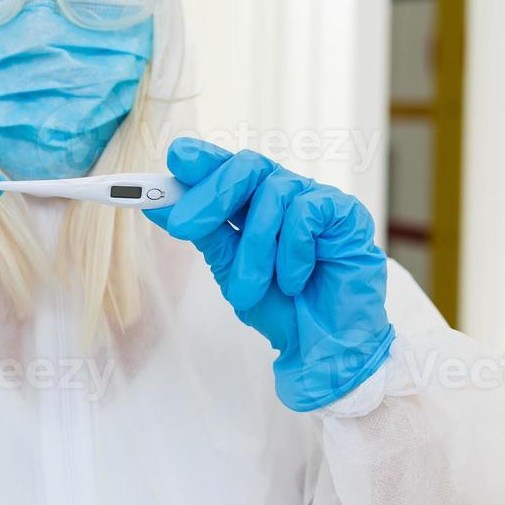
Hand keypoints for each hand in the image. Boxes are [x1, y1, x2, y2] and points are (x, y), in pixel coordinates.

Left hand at [143, 137, 395, 411]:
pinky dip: (293, 250)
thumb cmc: (281, 306)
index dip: (202, 159)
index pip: (227, 167)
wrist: (323, 346)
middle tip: (182, 227)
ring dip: (255, 247)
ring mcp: (317, 200)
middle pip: (247, 166)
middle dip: (210, 196)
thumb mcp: (230, 267)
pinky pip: (308, 211)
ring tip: (252, 288)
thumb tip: (157, 203)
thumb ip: (202, 231)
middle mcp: (285, 193)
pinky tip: (294, 279)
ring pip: (274, 194)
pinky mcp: (347, 214)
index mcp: (254, 203)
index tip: (174, 158)